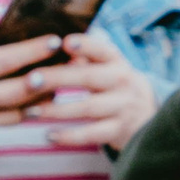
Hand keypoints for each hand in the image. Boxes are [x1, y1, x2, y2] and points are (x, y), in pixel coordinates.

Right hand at [0, 14, 64, 157]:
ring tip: (58, 87)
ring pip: (16, 113)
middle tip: (69, 66)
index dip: (32, 51)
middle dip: (47, 79)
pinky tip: (33, 105)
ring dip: (39, 101)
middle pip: (18, 90)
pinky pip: (2, 126)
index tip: (55, 41)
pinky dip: (18, 115)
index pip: (3, 60)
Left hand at [25, 30, 156, 149]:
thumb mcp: (106, 68)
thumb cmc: (113, 86)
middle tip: (31, 80)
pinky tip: (49, 135)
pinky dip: (70, 136)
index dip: (85, 45)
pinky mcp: (119, 130)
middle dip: (58, 78)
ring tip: (30, 112)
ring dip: (57, 110)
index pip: (102, 49)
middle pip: (89, 78)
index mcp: (116, 61)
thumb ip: (84, 58)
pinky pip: (92, 134)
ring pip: (88, 108)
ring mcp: (122, 107)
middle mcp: (122, 81)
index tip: (65, 42)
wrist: (148, 116)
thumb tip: (59, 48)